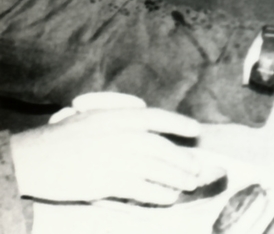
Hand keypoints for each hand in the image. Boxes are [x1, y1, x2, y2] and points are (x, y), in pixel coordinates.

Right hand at [11, 108, 202, 204]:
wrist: (34, 158)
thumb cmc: (61, 138)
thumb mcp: (93, 116)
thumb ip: (120, 119)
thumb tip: (147, 128)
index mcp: (118, 116)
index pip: (157, 117)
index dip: (179, 123)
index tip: (196, 130)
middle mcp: (122, 135)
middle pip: (162, 148)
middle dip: (183, 160)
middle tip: (197, 169)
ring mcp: (117, 159)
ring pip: (157, 170)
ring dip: (177, 178)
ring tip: (190, 184)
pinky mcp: (108, 182)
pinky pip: (142, 189)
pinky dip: (159, 194)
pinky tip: (168, 197)